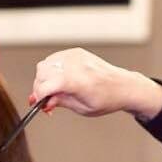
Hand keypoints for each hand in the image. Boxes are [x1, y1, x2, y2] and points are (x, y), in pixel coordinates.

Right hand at [30, 48, 161, 118]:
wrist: (123, 86)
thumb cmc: (107, 99)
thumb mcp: (82, 108)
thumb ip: (60, 102)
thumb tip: (44, 101)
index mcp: (79, 82)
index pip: (47, 85)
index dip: (38, 95)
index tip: (38, 103)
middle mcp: (76, 65)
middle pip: (42, 73)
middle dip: (39, 87)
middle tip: (46, 100)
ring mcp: (75, 56)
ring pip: (45, 64)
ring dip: (44, 78)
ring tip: (53, 90)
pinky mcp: (76, 52)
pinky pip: (54, 59)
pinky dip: (52, 70)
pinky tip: (59, 80)